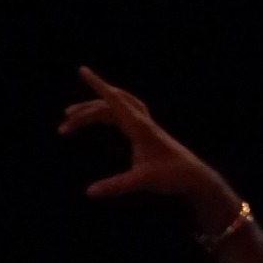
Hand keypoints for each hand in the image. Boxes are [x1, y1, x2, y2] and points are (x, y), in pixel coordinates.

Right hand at [58, 67, 235, 224]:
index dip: (97, 84)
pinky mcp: (148, 132)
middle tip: (65, 119)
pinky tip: (101, 120)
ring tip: (73, 118)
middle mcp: (143, 122)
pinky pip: (124, 114)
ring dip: (95, 110)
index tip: (82, 69)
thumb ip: (116, 185)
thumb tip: (88, 192)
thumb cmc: (173, 177)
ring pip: (116, 108)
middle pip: (109, 105)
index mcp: (140, 127)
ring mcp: (146, 126)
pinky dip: (108, 113)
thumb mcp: (143, 181)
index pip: (114, 100)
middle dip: (85, 110)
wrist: (197, 178)